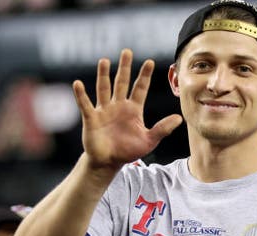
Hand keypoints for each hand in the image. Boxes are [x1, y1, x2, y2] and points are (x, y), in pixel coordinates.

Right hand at [73, 48, 181, 172]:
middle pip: (121, 82)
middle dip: (125, 67)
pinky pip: (85, 105)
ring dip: (103, 75)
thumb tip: (179, 118)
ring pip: (104, 89)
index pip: (140, 88)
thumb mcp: (149, 140)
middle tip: (127, 51)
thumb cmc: (128, 151)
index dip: (144, 76)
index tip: (150, 62)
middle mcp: (118, 105)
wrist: (109, 163)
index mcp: (133, 109)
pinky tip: (77, 84)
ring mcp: (104, 110)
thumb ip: (162, 129)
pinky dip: (81, 95)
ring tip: (104, 61)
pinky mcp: (91, 118)